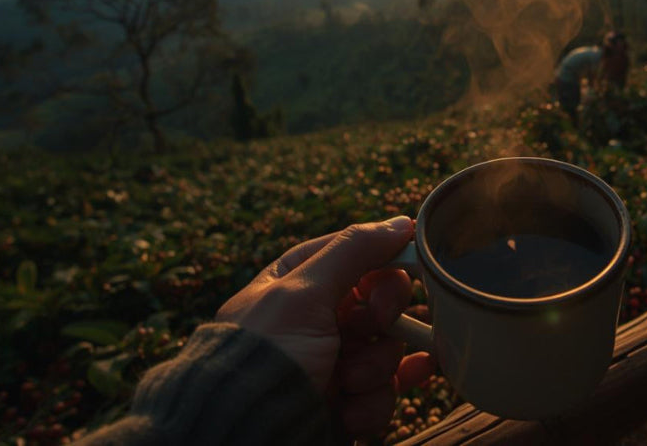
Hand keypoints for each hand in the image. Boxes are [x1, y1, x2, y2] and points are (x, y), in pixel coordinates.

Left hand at [216, 216, 434, 438]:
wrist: (245, 435)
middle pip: (383, 305)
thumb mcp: (303, 292)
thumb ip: (353, 251)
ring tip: (345, 384)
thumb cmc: (266, 357)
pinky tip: (352, 412)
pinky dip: (372, 404)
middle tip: (371, 330)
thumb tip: (402, 222)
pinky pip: (384, 392)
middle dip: (384, 323)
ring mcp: (333, 362)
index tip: (392, 284)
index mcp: (298, 282)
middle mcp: (318, 319)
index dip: (384, 271)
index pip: (361, 257)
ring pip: (388, 350)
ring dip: (376, 368)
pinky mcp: (345, 401)